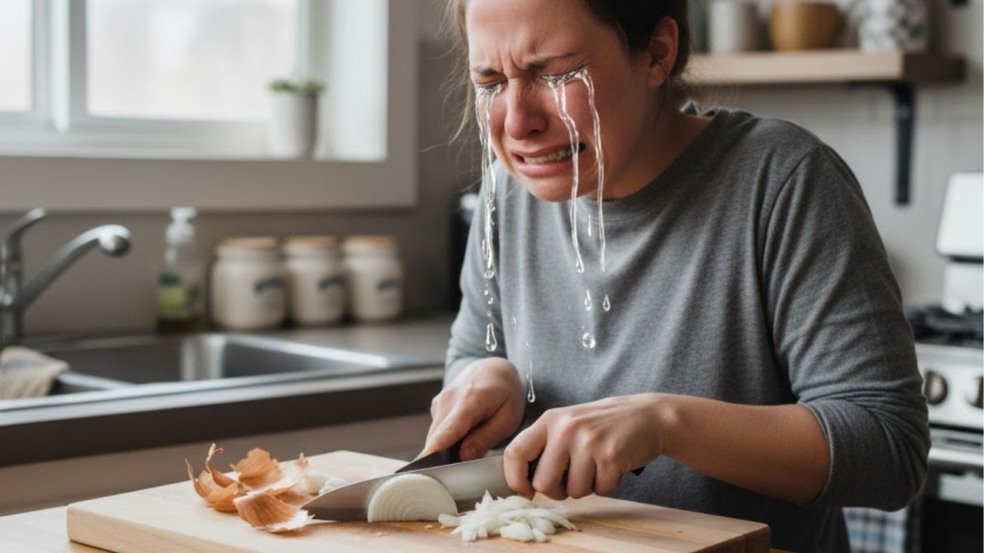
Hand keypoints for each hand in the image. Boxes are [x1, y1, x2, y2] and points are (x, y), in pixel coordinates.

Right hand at [421, 357, 525, 461]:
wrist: (494, 369)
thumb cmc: (506, 393)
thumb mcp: (508, 418)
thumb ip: (485, 438)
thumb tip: (463, 456)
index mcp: (470, 400)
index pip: (447, 431)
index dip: (434, 452)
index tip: (422, 469)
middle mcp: (448, 399)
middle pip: (436, 438)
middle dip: (443, 459)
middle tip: (462, 471)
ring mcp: (440, 401)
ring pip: (435, 436)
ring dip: (446, 449)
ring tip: (468, 449)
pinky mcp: (436, 405)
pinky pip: (437, 430)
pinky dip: (446, 440)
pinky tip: (463, 437)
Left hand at [504, 394, 664, 499]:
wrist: (648, 416)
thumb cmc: (603, 425)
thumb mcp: (568, 424)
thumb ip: (545, 446)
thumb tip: (523, 482)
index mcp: (549, 420)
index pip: (515, 453)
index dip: (516, 479)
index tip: (527, 491)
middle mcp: (565, 429)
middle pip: (543, 483)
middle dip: (558, 491)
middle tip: (573, 479)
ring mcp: (588, 442)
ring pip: (572, 491)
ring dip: (586, 487)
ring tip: (597, 466)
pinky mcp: (610, 456)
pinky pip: (599, 491)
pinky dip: (607, 485)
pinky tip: (613, 466)